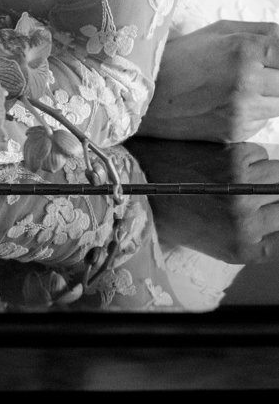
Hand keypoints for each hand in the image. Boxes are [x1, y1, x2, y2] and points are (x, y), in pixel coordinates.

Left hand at [137, 138, 278, 263]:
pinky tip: (226, 162)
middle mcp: (247, 224)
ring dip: (266, 173)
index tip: (269, 210)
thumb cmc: (173, 213)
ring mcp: (244, 191)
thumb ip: (248, 236)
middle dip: (274, 196)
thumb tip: (274, 217)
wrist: (139, 184)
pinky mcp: (237, 161)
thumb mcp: (214, 242)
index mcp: (243, 249)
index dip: (276, 220)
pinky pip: (261, 154)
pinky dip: (250, 155)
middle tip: (251, 190)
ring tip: (241, 175)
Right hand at [141, 21, 278, 140]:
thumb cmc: (179, 58)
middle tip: (258, 74)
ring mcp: (242, 110)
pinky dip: (255, 112)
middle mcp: (247, 81)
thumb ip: (264, 32)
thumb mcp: (219, 31)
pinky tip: (229, 103)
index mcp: (244, 49)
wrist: (142, 96)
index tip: (274, 62)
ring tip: (241, 87)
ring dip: (271, 95)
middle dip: (277, 77)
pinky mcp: (236, 132)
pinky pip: (263, 121)